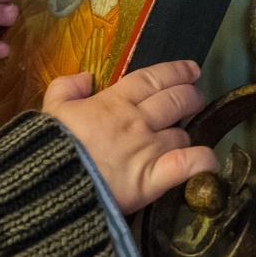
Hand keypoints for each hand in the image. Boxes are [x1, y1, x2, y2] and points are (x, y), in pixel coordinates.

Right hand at [42, 60, 217, 212]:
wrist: (50, 186)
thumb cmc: (47, 147)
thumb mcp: (50, 109)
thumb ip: (66, 87)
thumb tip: (86, 77)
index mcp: (113, 102)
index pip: (152, 79)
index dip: (175, 71)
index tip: (191, 70)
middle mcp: (137, 121)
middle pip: (175, 101)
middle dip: (190, 95)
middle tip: (196, 96)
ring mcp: (148, 150)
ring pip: (180, 134)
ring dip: (185, 133)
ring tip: (184, 135)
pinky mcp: (152, 179)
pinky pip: (187, 165)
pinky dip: (201, 161)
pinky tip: (208, 160)